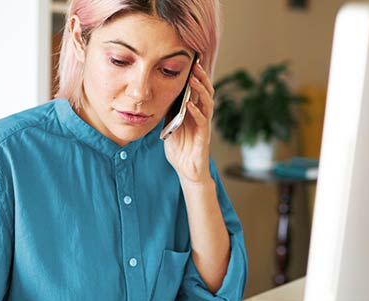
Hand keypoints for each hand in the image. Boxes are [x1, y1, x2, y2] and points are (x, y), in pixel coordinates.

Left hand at [163, 61, 214, 184]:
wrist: (186, 170)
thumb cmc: (180, 149)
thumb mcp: (170, 126)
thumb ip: (169, 112)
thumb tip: (161, 96)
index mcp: (194, 111)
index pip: (198, 90)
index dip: (197, 76)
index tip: (191, 62)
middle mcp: (201, 115)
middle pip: (206, 92)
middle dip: (202, 77)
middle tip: (196, 64)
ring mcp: (204, 125)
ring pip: (208, 102)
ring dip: (201, 90)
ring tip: (194, 79)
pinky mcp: (204, 136)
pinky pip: (202, 121)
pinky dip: (196, 111)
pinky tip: (190, 105)